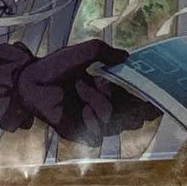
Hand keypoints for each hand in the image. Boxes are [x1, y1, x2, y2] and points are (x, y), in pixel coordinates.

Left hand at [0, 40, 159, 144]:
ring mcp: (91, 122)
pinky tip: (81, 105)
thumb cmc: (55, 65)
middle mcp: (101, 108)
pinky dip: (92, 116)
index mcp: (105, 91)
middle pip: (130, 118)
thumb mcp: (84, 52)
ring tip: (81, 86)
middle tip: (114, 88)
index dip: (145, 103)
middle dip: (128, 104)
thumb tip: (127, 57)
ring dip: (99, 101)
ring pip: (112, 121)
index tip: (154, 99)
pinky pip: (98, 134)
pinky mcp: (79, 133)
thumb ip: (106, 53)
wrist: (31, 79)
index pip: (132, 102)